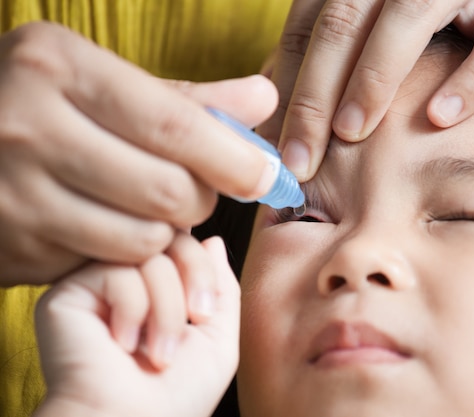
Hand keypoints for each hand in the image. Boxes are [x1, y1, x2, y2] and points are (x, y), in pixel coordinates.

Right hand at [0, 21, 277, 285]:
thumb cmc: (46, 104)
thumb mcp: (105, 81)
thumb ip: (186, 98)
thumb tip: (263, 97)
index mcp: (59, 67)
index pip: (175, 126)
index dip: (234, 159)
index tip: (265, 175)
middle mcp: (28, 127)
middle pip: (166, 190)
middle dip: (202, 198)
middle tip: (196, 188)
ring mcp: (15, 193)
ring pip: (142, 237)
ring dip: (167, 230)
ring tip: (153, 206)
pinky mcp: (15, 246)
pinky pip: (107, 263)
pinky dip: (128, 251)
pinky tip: (114, 225)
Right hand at [33, 233, 239, 416]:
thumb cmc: (176, 394)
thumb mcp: (217, 337)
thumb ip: (221, 287)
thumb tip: (212, 239)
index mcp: (158, 287)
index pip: (183, 241)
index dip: (203, 266)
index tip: (206, 313)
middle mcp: (126, 279)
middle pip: (168, 236)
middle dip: (193, 277)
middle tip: (194, 321)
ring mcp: (96, 284)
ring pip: (147, 254)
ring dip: (166, 307)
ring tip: (158, 351)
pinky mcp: (68, 293)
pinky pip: (116, 270)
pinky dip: (133, 309)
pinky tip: (122, 344)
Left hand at [259, 0, 473, 180]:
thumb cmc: (439, 17)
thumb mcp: (378, 24)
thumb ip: (335, 59)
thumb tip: (280, 117)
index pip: (306, 29)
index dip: (285, 88)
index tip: (273, 146)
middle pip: (342, 27)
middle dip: (315, 97)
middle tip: (300, 160)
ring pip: (405, 23)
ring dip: (374, 81)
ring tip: (351, 135)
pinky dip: (469, 81)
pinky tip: (440, 119)